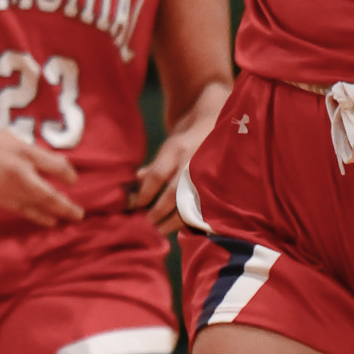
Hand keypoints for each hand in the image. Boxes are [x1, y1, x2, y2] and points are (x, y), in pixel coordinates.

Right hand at [0, 123, 83, 227]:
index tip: (73, 181)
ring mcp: (7, 188)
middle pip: (50, 194)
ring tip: (66, 219)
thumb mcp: (9, 138)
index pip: (56, 166)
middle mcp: (19, 171)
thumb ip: (28, 152)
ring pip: (37, 205)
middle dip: (66, 206)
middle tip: (78, 214)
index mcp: (23, 152)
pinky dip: (36, 216)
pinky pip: (22, 210)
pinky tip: (46, 219)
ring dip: (54, 213)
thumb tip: (46, 164)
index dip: (68, 175)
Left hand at [129, 118, 211, 234]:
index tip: (135, 206)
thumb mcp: (169, 145)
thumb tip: (138, 180)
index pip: (157, 176)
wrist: (218, 123)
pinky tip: (184, 227)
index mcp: (177, 149)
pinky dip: (193, 218)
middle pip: (174, 193)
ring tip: (161, 230)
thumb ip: (156, 165)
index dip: (145, 193)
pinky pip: (205, 206)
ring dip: (174, 219)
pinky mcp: (218, 183)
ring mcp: (207, 174)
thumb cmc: (189, 136)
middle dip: (159, 211)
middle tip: (147, 225)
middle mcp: (192, 162)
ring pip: (190, 203)